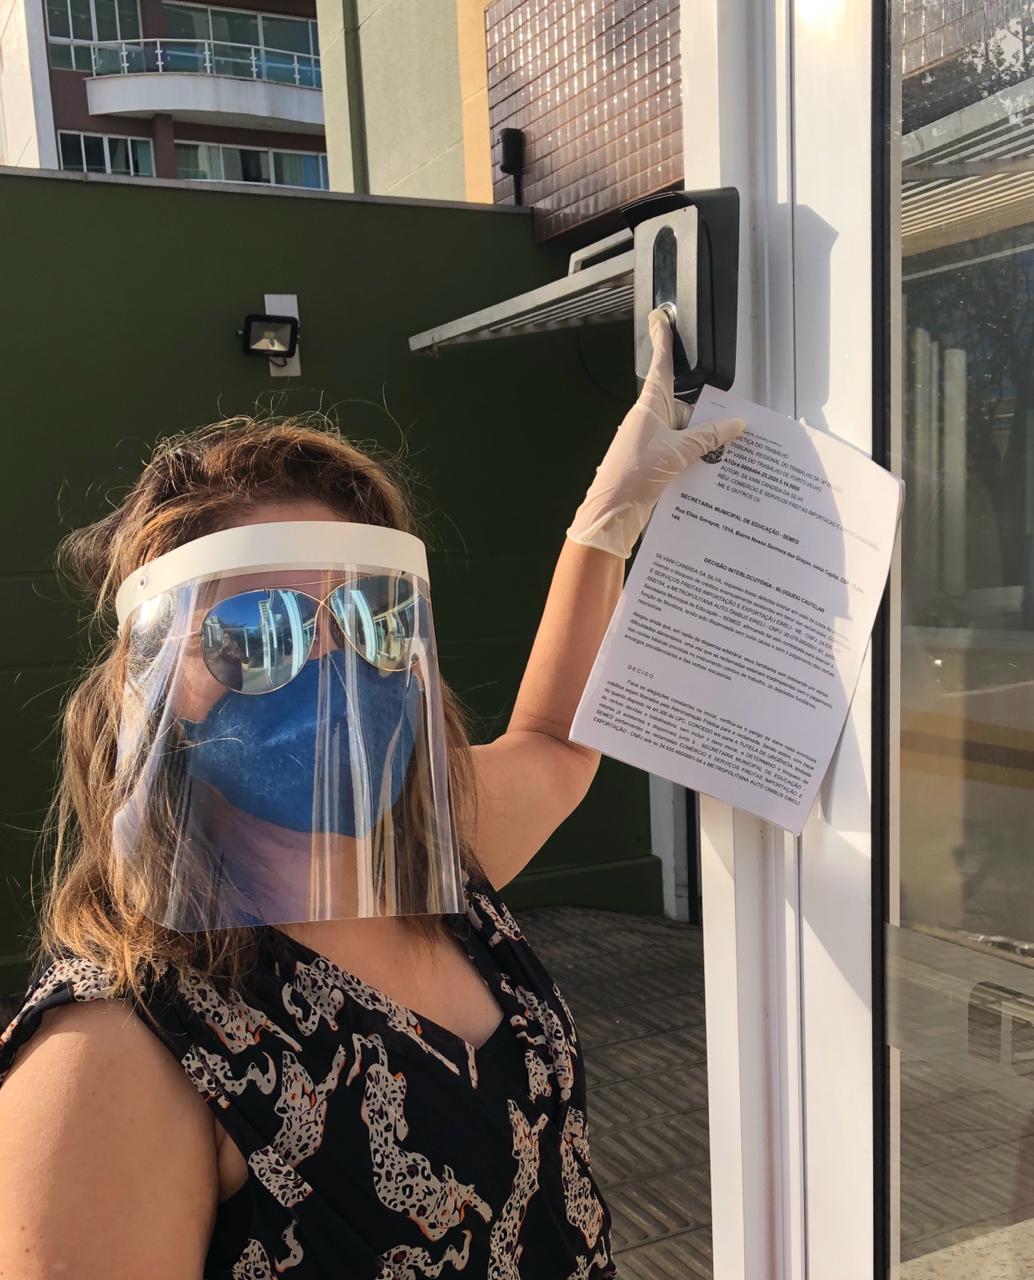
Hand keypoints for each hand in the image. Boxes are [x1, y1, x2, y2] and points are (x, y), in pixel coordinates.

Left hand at [565, 307, 745, 559]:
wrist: (611, 514)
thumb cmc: (633, 476)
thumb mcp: (677, 453)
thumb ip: (707, 438)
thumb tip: (735, 425)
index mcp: (648, 407)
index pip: (660, 366)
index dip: (662, 340)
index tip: (659, 318)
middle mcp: (647, 421)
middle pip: (682, 405)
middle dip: (704, 414)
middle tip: (731, 422)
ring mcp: (648, 442)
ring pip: (683, 432)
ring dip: (702, 442)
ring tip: (727, 452)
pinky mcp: (651, 463)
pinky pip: (679, 453)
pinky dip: (694, 458)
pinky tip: (710, 470)